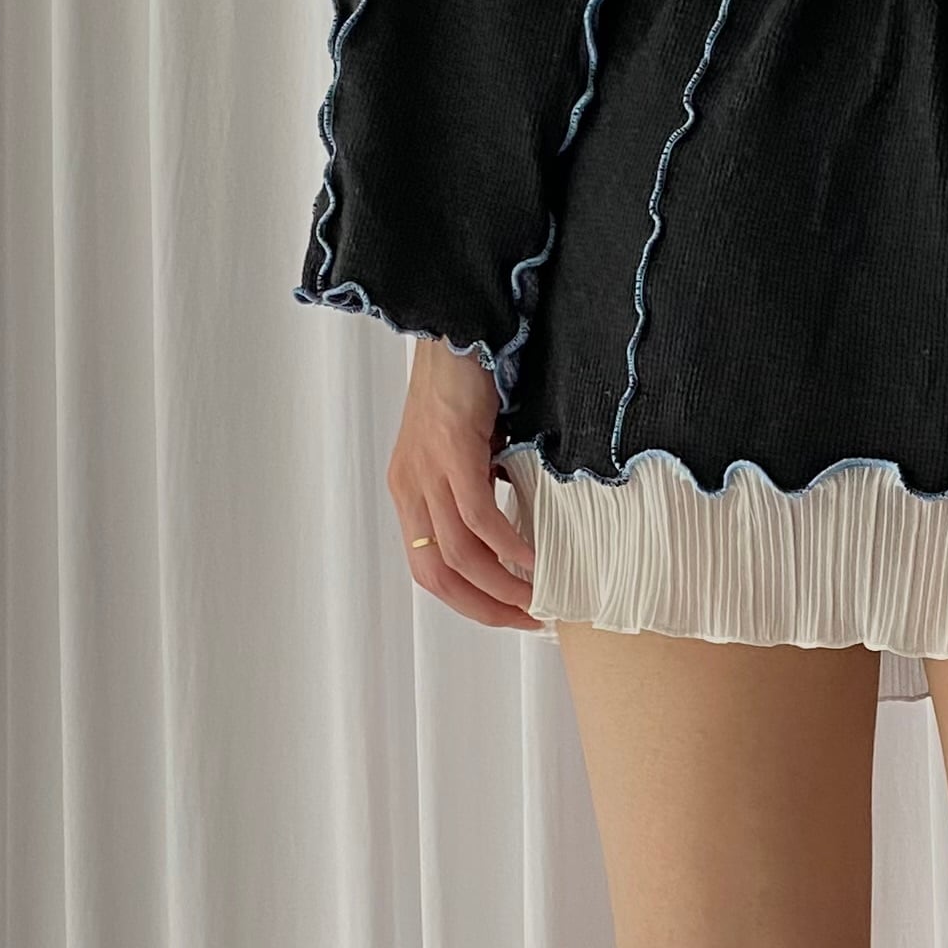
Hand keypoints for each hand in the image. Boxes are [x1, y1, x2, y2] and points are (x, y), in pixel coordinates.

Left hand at [388, 340, 539, 629]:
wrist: (458, 327)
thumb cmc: (469, 387)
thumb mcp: (471, 453)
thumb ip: (482, 492)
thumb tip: (519, 532)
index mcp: (410, 492)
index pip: (430, 569)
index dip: (470, 602)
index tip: (511, 614)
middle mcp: (410, 487)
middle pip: (438, 573)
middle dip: (485, 607)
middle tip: (527, 619)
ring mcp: (426, 470)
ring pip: (459, 552)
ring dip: (500, 584)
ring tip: (537, 597)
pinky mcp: (450, 449)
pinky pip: (477, 514)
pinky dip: (506, 544)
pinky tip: (531, 558)